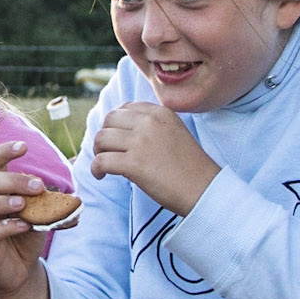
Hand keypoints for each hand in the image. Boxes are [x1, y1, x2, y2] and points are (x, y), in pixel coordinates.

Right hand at [0, 141, 59, 298]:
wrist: (20, 271)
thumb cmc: (25, 236)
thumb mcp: (39, 214)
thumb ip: (45, 200)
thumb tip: (62, 192)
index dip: (4, 151)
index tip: (24, 147)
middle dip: (11, 180)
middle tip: (38, 187)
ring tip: (22, 205)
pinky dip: (5, 227)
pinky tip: (23, 226)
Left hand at [89, 102, 218, 214]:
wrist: (203, 189)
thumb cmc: (189, 167)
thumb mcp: (174, 132)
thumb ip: (152, 126)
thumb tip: (121, 130)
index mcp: (160, 112)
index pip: (125, 108)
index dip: (115, 123)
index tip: (115, 137)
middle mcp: (149, 122)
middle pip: (109, 120)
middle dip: (104, 135)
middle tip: (106, 151)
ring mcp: (141, 142)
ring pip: (101, 139)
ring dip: (98, 152)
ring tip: (103, 165)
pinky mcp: (134, 163)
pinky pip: (101, 161)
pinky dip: (96, 169)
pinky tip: (101, 176)